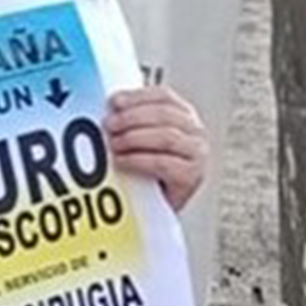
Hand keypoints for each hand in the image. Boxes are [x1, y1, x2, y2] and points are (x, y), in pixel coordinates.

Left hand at [105, 87, 207, 211]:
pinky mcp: (191, 177)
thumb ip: (133, 121)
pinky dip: (138, 160)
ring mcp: (197, 155)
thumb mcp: (142, 140)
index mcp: (184, 116)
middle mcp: (195, 133)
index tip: (114, 102)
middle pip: (164, 115)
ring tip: (114, 144)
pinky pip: (163, 163)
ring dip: (134, 138)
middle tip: (109, 125)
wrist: (156, 209)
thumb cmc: (148, 172)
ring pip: (166, 137)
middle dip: (132, 118)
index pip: (164, 97)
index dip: (138, 97)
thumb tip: (110, 108)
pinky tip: (122, 161)